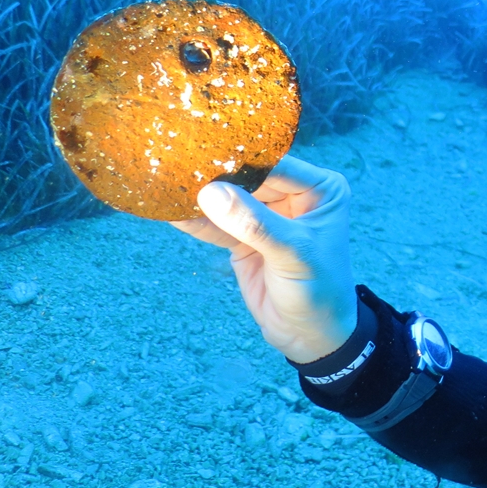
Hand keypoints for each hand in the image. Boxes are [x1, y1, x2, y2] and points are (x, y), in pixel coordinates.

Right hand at [170, 156, 356, 363]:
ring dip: (200, 197)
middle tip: (178, 163)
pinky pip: (217, 226)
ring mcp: (267, 216)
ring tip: (166, 183)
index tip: (204, 151)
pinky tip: (169, 210)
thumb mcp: (292, 253)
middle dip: (216, 176)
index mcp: (319, 188)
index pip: (276, 165)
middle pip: (249, 178)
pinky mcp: (244, 238)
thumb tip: (211, 192)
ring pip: (230, 200)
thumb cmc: (319, 290)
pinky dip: (196, 221)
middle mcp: (294, 195)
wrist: (311, 336)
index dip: (242, 159)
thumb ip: (254, 224)